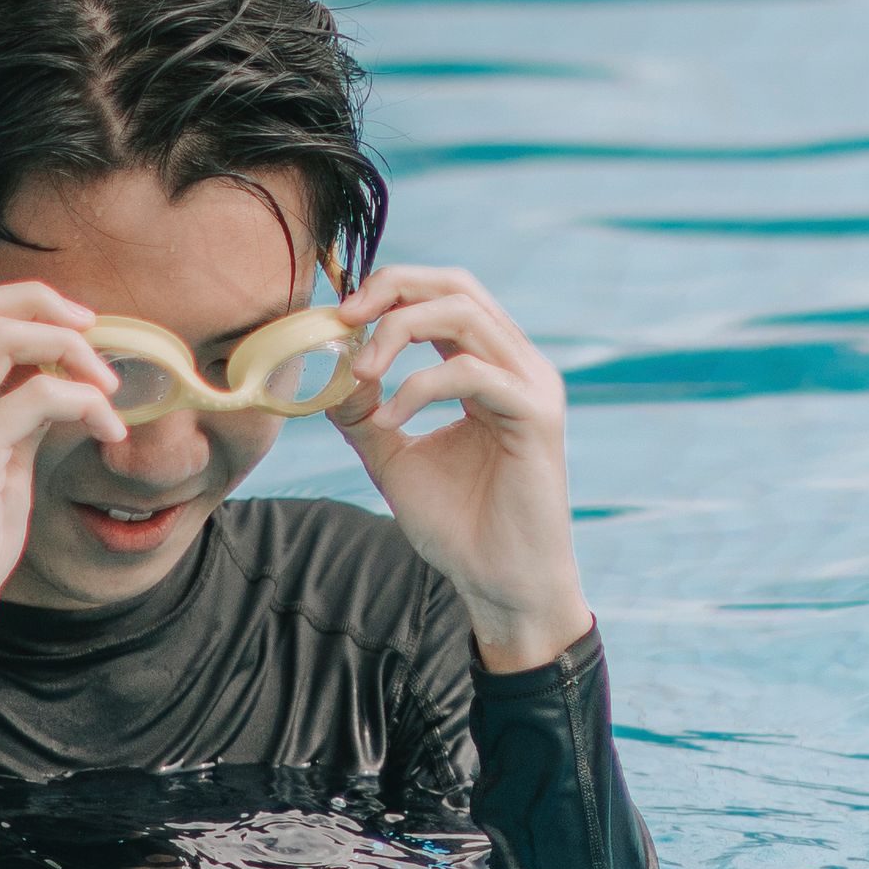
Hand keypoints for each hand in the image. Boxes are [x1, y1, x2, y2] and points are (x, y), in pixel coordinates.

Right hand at [0, 280, 117, 658]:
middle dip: (41, 302)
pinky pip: (38, 396)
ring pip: (2, 337)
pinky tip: (108, 428)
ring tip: (107, 383)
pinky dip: (84, 401)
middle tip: (93, 328)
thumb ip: (5, 419)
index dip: (12, 304)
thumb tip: (54, 379)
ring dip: (68, 348)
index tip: (65, 323)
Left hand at [329, 263, 585, 667]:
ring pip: (464, 314)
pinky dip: (418, 388)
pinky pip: (471, 372)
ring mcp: (531, 386)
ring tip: (362, 375)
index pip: (443, 295)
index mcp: (490, 366)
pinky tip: (391, 422)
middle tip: (345, 317)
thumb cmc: (458, 525)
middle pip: (457, 284)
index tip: (338, 318)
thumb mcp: (393, 458)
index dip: (389, 290)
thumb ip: (364, 413)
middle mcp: (517, 365)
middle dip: (393, 288)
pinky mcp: (537, 415)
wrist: (499, 584)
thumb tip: (331, 372)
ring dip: (398, 332)